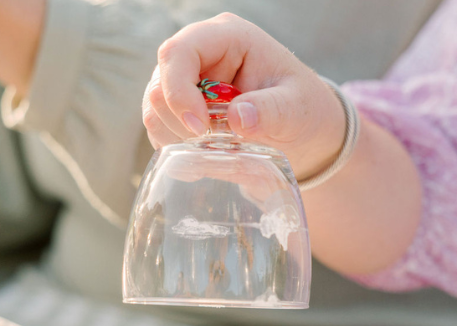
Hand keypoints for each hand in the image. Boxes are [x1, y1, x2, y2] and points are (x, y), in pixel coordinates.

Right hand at [142, 13, 345, 180]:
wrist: (301, 131)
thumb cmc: (302, 110)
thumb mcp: (297, 109)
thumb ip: (272, 110)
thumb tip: (237, 118)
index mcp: (227, 38)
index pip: (178, 53)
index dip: (179, 92)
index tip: (201, 129)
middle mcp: (200, 56)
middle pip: (158, 86)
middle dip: (181, 124)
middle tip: (216, 144)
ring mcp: (186, 84)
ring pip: (154, 112)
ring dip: (179, 139)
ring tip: (217, 149)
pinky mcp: (181, 111)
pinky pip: (160, 131)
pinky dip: (178, 150)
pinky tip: (207, 155)